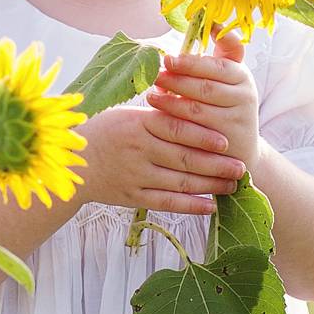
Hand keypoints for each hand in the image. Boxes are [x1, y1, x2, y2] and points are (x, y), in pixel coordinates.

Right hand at [74, 105, 247, 215]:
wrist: (74, 163)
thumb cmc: (106, 132)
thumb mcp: (128, 114)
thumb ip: (160, 114)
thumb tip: (196, 107)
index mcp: (138, 123)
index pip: (176, 129)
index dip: (203, 136)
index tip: (226, 142)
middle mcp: (137, 149)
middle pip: (183, 158)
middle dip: (216, 164)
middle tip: (240, 167)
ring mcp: (135, 175)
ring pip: (179, 182)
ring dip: (209, 185)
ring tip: (232, 185)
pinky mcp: (132, 196)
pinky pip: (166, 203)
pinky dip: (190, 206)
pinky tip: (210, 206)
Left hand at [146, 26, 260, 176]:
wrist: (240, 151)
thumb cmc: (225, 105)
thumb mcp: (227, 79)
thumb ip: (219, 52)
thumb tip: (209, 20)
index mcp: (242, 75)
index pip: (217, 65)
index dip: (192, 62)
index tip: (168, 59)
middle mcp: (245, 96)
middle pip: (206, 86)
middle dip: (176, 80)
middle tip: (154, 76)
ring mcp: (237, 120)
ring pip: (198, 109)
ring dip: (171, 102)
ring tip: (150, 96)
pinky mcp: (226, 142)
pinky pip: (194, 131)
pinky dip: (174, 123)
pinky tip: (158, 118)